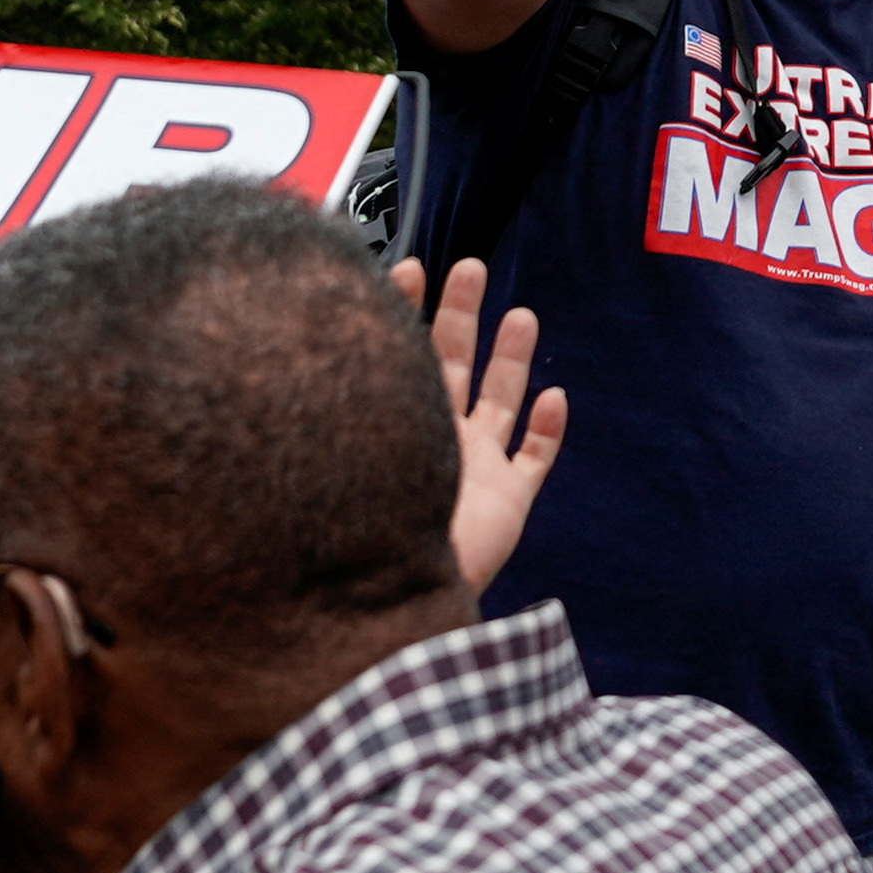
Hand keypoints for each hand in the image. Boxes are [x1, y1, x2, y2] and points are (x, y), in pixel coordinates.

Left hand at [383, 255, 567, 596]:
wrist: (391, 605)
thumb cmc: (360, 529)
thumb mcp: (359, 441)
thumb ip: (353, 393)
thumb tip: (316, 323)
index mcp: (398, 423)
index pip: (402, 354)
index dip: (406, 310)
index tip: (407, 267)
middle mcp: (436, 440)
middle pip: (454, 364)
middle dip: (463, 315)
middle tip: (471, 268)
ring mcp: (477, 469)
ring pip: (500, 402)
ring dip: (512, 361)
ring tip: (520, 316)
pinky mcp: (510, 500)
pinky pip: (536, 458)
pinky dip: (549, 429)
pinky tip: (556, 398)